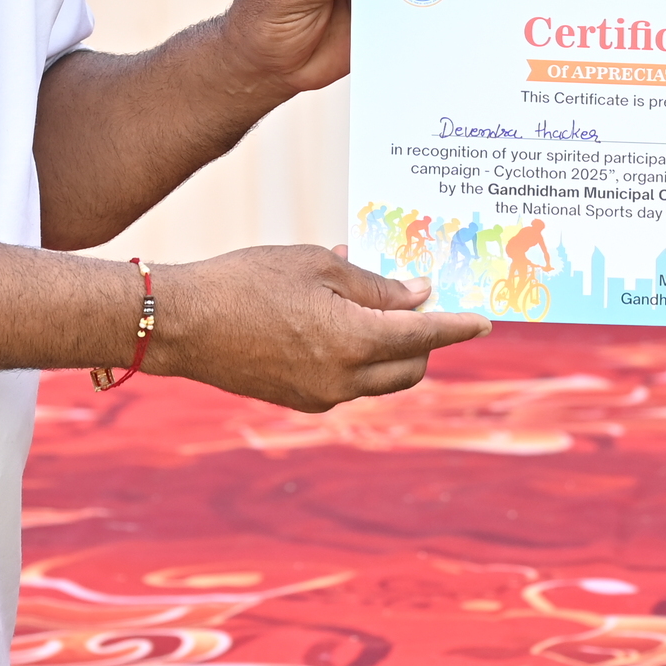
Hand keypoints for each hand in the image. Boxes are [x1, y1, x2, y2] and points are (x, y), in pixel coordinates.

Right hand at [150, 245, 488, 410]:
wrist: (181, 322)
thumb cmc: (248, 281)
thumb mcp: (318, 266)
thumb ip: (374, 285)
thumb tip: (416, 295)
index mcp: (353, 342)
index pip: (425, 336)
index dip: (458, 326)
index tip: (484, 320)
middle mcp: (343, 380)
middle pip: (410, 368)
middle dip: (426, 339)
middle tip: (419, 301)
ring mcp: (319, 396)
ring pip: (380, 379)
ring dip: (390, 349)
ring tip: (373, 302)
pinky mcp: (297, 399)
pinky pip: (348, 383)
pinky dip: (358, 356)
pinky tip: (338, 318)